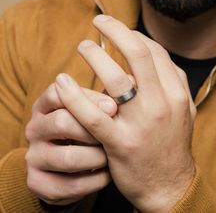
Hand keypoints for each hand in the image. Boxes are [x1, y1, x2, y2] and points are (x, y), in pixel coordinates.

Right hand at [25, 83, 116, 204]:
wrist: (72, 166)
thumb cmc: (88, 130)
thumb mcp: (92, 111)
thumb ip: (106, 98)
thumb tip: (131, 81)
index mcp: (46, 106)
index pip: (58, 92)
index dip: (88, 98)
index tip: (113, 107)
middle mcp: (34, 128)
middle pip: (62, 122)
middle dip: (94, 131)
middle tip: (115, 135)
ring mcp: (33, 156)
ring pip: (68, 157)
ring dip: (97, 157)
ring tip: (112, 155)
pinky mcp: (37, 182)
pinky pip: (70, 185)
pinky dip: (95, 181)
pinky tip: (108, 174)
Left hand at [55, 15, 195, 212]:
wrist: (169, 185)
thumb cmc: (172, 144)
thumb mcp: (183, 110)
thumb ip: (174, 82)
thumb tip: (155, 57)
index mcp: (175, 94)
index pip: (154, 52)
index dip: (133, 35)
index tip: (118, 31)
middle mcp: (160, 104)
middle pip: (137, 54)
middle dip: (116, 31)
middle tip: (98, 22)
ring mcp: (140, 124)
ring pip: (114, 79)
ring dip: (94, 56)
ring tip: (82, 47)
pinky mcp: (119, 144)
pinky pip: (93, 116)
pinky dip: (75, 97)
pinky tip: (62, 82)